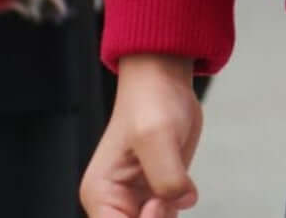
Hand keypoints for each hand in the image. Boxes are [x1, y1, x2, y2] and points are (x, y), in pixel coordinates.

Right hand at [80, 54, 202, 217]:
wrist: (165, 80)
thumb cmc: (150, 99)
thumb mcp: (158, 137)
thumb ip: (167, 178)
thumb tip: (183, 201)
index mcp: (101, 194)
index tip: (156, 202)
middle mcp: (115, 202)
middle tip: (167, 196)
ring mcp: (137, 199)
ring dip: (168, 215)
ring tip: (175, 184)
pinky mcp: (158, 192)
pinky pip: (168, 216)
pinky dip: (176, 209)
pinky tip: (182, 187)